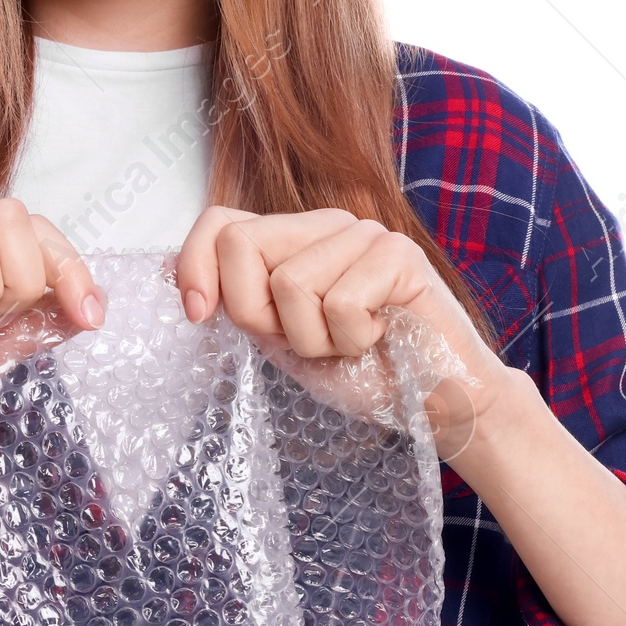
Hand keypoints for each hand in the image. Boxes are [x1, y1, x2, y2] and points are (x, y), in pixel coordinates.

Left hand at [175, 206, 508, 453]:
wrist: (435, 403)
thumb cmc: (363, 371)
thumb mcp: (284, 339)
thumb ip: (244, 305)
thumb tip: (190, 287)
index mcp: (291, 239)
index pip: (218, 223)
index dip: (195, 266)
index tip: (200, 316)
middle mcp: (324, 225)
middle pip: (241, 244)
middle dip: (259, 314)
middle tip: (306, 341)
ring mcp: (363, 234)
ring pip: (291, 283)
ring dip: (317, 339)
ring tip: (353, 343)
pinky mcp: (399, 254)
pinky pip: (341, 302)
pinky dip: (354, 339)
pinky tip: (381, 337)